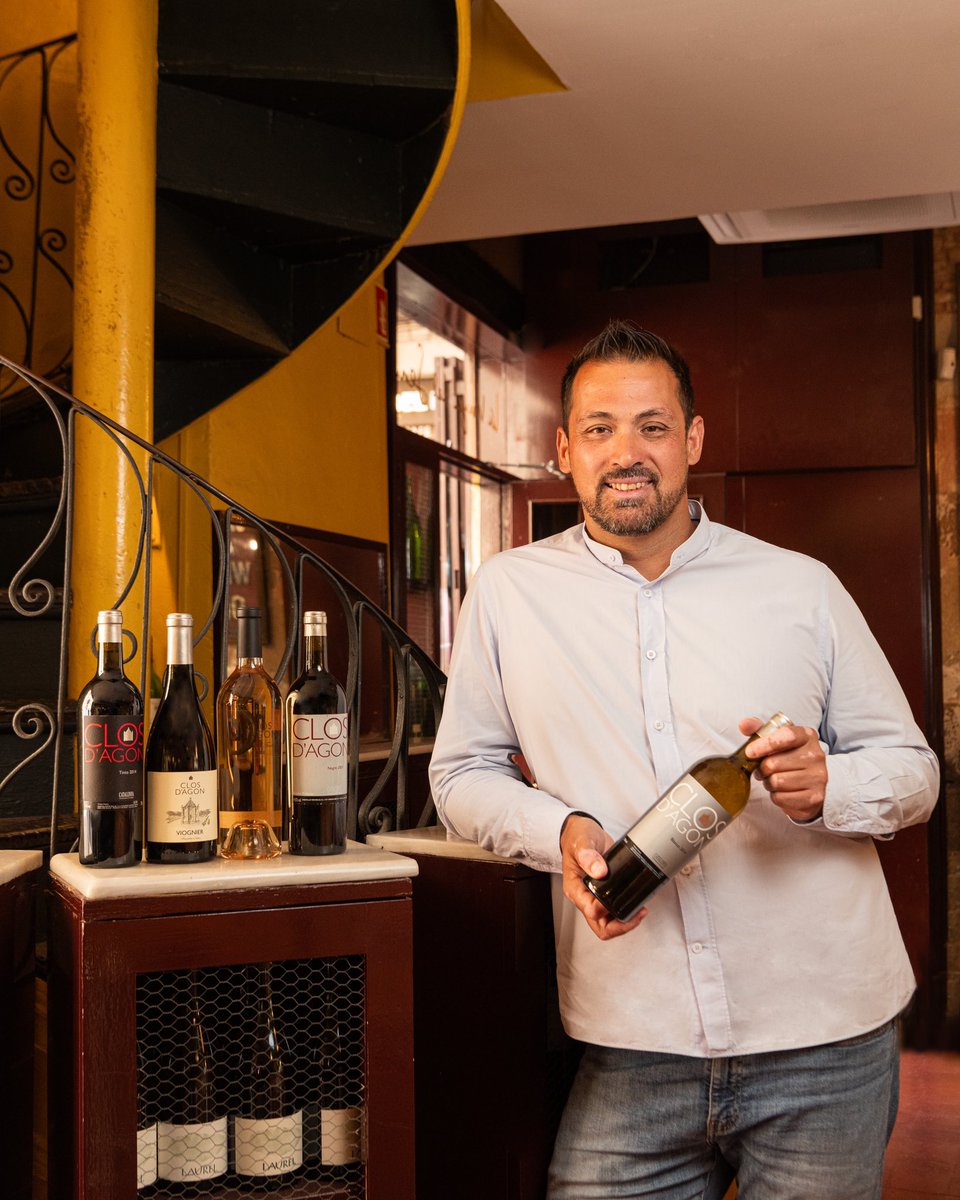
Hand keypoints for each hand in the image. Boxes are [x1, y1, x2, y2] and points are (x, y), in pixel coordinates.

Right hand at [560, 814, 647, 939]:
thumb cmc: (577, 837)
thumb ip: (588, 856)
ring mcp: (595, 897)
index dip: (605, 910)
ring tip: (640, 911)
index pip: (590, 910)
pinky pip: (615, 912)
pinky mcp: (606, 893)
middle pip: (600, 926)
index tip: (618, 899)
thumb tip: (600, 871)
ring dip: (625, 922)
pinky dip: (627, 912)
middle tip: (637, 914)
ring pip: (609, 923)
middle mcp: (584, 896)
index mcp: (575, 888)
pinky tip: (637, 903)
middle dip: (620, 926)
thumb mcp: (582, 842)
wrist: (583, 832)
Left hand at [740, 717, 827, 821]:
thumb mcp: (777, 738)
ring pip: (776, 781)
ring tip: (774, 779)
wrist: (811, 781)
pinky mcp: (815, 796)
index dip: (765, 744)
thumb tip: (744, 725)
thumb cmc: (789, 756)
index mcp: (807, 736)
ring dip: (768, 782)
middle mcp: (816, 755)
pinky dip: (776, 796)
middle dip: (762, 768)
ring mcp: (818, 777)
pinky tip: (782, 790)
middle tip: (764, 769)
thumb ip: (759, 729)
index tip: (750, 752)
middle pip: (774, 763)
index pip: (787, 735)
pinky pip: (781, 798)